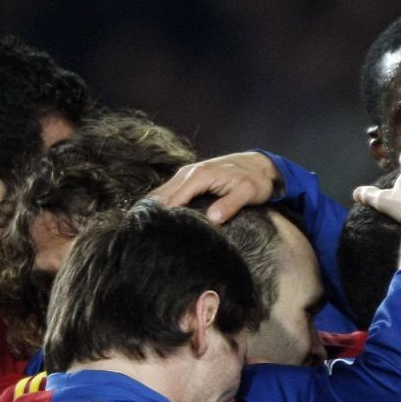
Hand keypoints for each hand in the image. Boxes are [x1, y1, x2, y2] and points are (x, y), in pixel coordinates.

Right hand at [149, 151, 281, 222]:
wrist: (258, 165)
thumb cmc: (255, 180)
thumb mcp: (247, 193)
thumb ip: (229, 205)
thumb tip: (212, 220)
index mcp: (199, 177)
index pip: (173, 200)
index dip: (163, 217)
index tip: (154, 234)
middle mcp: (187, 173)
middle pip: (160, 196)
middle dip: (150, 214)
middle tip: (142, 236)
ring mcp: (185, 175)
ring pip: (161, 193)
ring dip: (152, 210)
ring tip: (143, 231)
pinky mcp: (187, 179)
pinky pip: (168, 192)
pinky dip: (160, 204)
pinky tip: (155, 219)